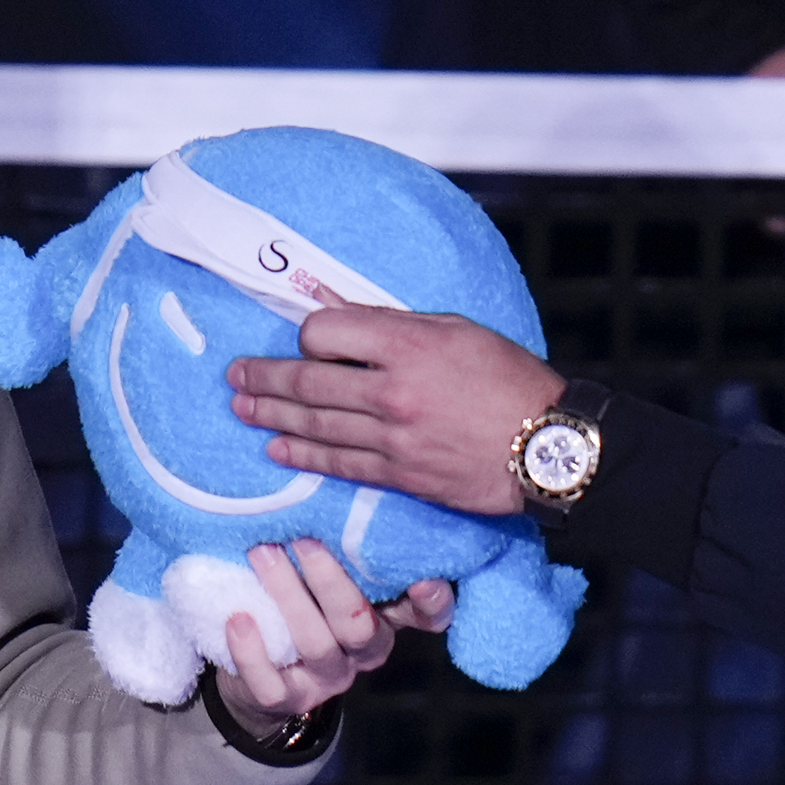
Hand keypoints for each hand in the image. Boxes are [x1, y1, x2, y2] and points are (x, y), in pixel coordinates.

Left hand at [215, 536, 453, 731]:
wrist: (254, 670)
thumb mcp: (325, 572)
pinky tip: (237, 619)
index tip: (422, 579)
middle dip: (330, 580)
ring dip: (286, 595)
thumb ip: (340, 546)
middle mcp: (364, 649)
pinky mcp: (289, 698)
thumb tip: (332, 485)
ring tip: (261, 554)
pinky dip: (252, 652)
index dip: (431, 602)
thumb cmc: (297, 599)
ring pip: (316, 643)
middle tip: (302, 539)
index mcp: (385, 616)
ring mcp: (328, 677)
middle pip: (359, 623)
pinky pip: (272, 683)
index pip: (426, 615)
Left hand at [226, 305, 562, 518]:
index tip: (307, 338)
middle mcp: (392, 390)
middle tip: (235, 375)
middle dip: (264, 376)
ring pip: (315, 423)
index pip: (327, 331)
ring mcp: (393, 436)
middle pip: (308, 380)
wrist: (549, 448)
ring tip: (242, 407)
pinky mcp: (400, 474)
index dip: (309, 333)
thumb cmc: (510, 380)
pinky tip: (278, 447)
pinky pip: (339, 463)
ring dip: (272, 414)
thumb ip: (395, 323)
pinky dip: (304, 454)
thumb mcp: (458, 330)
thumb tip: (341, 310)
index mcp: (408, 344)